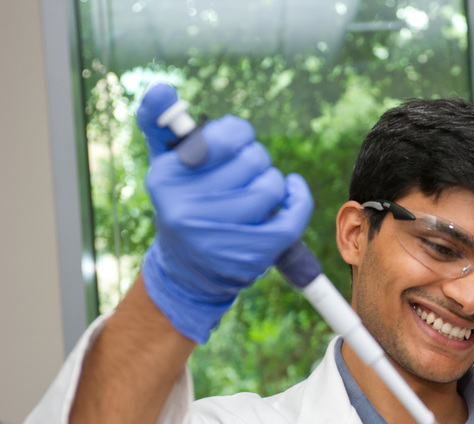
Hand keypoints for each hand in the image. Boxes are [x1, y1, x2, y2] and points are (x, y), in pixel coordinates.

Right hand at [135, 83, 312, 342]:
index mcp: (166, 178)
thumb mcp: (165, 163)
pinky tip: (291, 189)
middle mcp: (186, 208)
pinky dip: (299, 198)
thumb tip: (161, 89)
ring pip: (272, 186)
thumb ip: (159, 121)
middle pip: (253, 159)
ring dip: (273, 181)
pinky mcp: (250, 256)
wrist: (188, 270)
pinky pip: (291, 217)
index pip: (223, 137)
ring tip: (258, 189)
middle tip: (244, 172)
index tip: (238, 139)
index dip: (239, 132)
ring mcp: (219, 236)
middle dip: (256, 159)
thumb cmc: (183, 202)